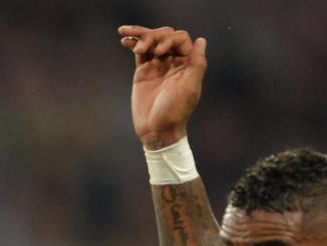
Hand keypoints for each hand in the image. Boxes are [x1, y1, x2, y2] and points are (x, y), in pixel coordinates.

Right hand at [118, 25, 207, 148]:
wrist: (157, 130)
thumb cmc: (176, 112)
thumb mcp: (189, 88)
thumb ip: (197, 64)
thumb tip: (201, 40)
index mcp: (187, 64)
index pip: (180, 39)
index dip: (169, 39)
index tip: (159, 53)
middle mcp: (173, 62)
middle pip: (164, 36)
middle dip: (152, 36)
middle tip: (142, 49)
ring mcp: (158, 65)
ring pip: (151, 41)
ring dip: (140, 35)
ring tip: (125, 33)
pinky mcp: (143, 71)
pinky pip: (139, 52)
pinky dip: (133, 43)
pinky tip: (124, 40)